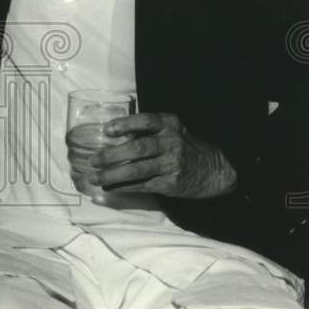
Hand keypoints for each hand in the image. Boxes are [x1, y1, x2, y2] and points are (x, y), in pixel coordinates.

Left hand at [88, 112, 236, 198]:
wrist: (216, 169)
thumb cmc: (186, 146)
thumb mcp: (173, 130)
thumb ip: (149, 130)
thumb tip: (115, 136)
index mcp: (170, 124)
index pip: (145, 121)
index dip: (125, 124)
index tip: (106, 130)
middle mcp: (171, 143)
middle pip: (137, 148)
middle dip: (111, 155)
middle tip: (92, 160)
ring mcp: (171, 164)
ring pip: (136, 170)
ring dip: (111, 175)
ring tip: (94, 178)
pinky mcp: (171, 183)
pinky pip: (142, 185)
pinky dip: (123, 187)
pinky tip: (109, 188)